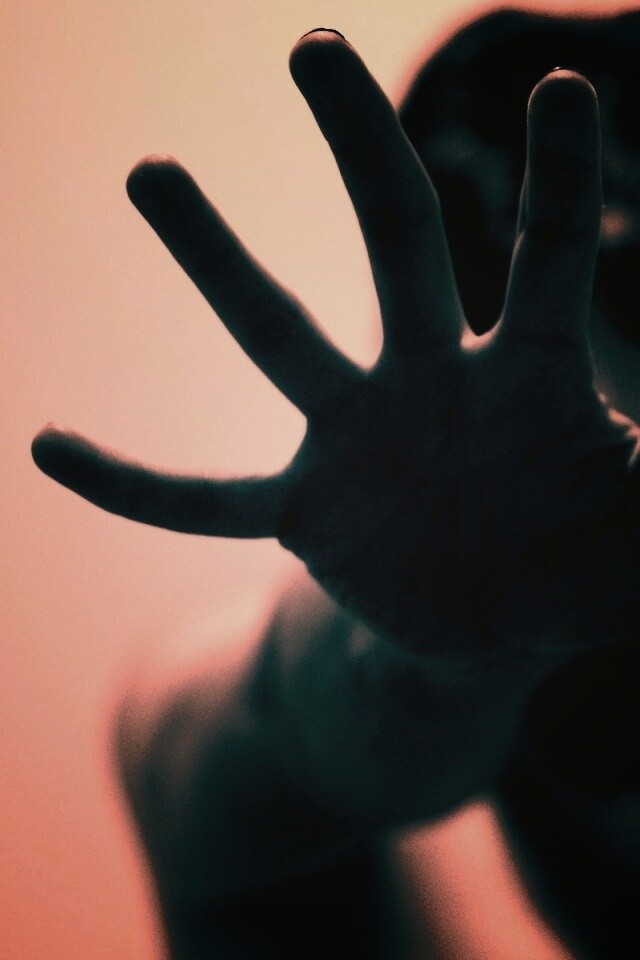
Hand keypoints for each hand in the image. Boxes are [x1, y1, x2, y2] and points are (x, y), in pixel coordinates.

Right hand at [32, 32, 639, 659]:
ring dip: (214, 259)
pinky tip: (47, 448)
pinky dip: (129, 484)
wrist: (499, 616)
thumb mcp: (637, 538)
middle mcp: (426, 381)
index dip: (552, 179)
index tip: (559, 89)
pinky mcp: (303, 513)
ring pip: (275, 336)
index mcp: (523, 375)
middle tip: (310, 48)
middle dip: (358, 147)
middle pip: (391, 242)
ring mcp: (352, 442)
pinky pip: (200, 501)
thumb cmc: (578, 561)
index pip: (538, 257)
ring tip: (152, 170)